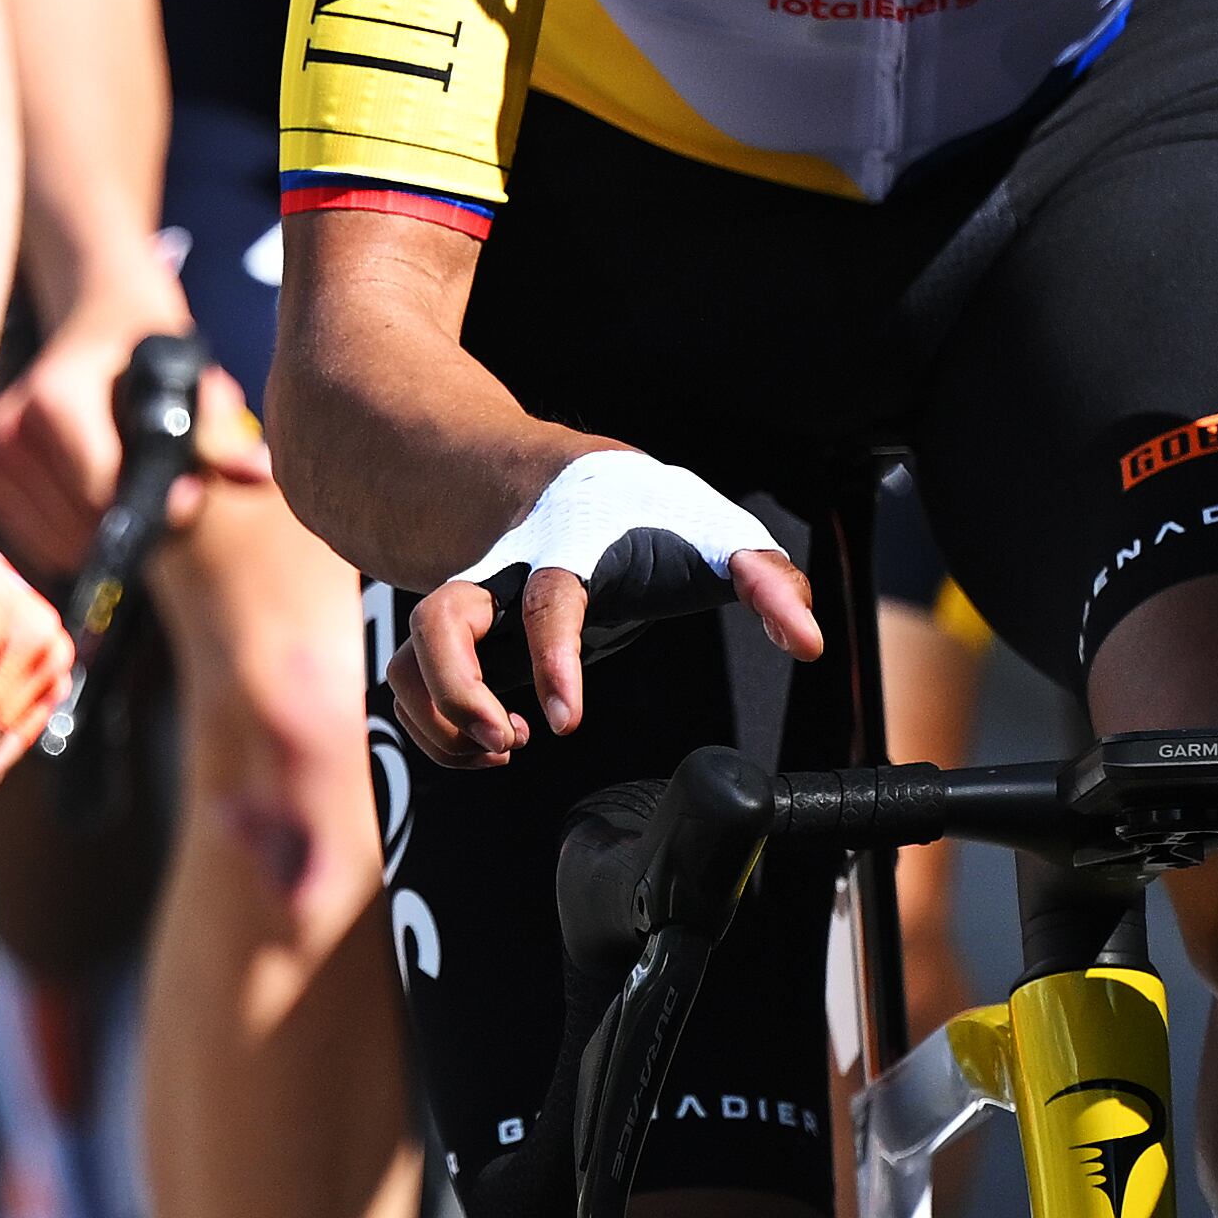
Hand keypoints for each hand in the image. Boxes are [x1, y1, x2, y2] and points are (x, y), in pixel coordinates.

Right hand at [0, 297, 271, 575]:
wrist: (98, 319)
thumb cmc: (149, 350)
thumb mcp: (190, 379)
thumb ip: (219, 433)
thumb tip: (258, 473)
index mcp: (53, 399)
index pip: (99, 490)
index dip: (152, 507)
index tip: (189, 493)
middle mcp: (11, 429)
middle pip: (78, 524)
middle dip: (130, 524)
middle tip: (169, 497)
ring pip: (57, 542)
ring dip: (103, 533)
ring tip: (134, 493)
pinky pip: (38, 542)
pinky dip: (76, 538)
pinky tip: (104, 503)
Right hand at [385, 450, 821, 766]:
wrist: (545, 469)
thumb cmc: (638, 507)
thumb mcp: (710, 525)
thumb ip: (766, 579)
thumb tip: (810, 642)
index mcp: (569, 540)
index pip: (548, 597)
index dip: (553, 659)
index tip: (565, 721)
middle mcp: (502, 572)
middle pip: (438, 624)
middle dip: (459, 696)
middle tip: (512, 739)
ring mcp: (468, 603)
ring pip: (407, 660)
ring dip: (439, 720)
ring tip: (501, 748)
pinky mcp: (455, 636)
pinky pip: (408, 680)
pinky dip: (434, 724)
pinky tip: (493, 741)